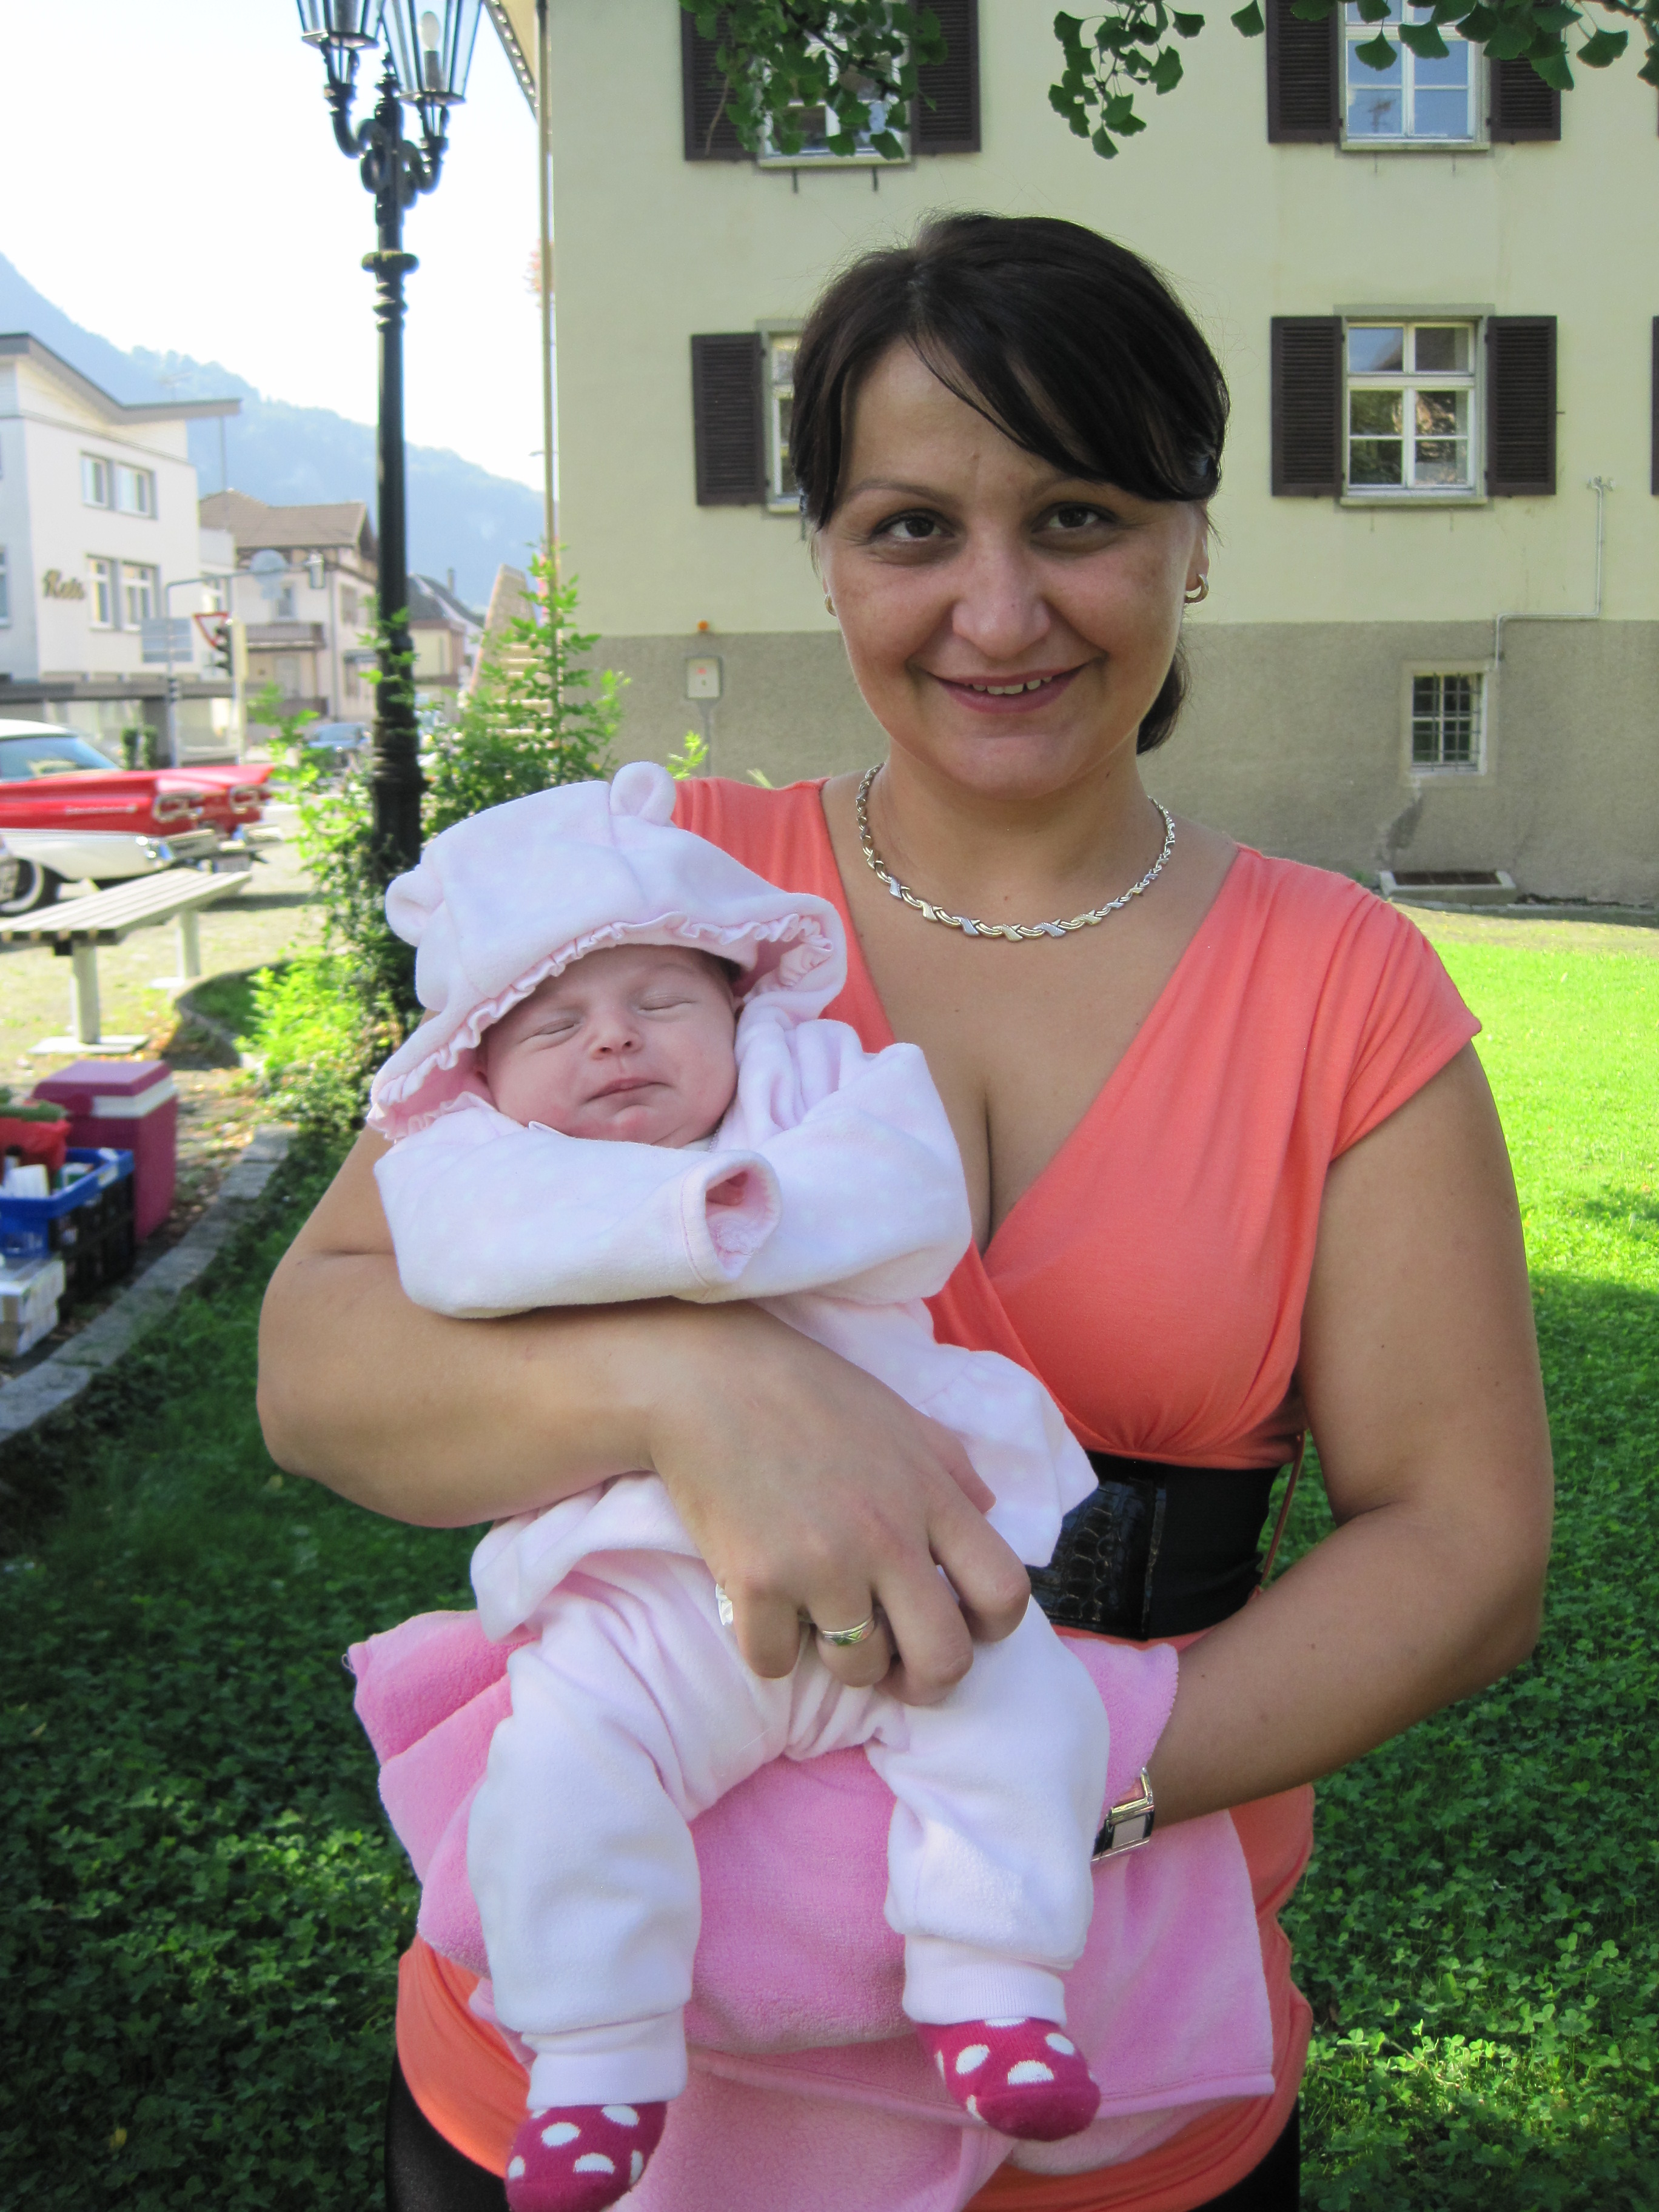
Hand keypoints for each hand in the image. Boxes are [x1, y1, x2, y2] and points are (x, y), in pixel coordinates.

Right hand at [642, 1303, 1030, 1702]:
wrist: (706, 1380)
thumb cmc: (806, 1392)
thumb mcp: (900, 1417)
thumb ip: (952, 1469)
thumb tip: (985, 1513)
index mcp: (930, 1496)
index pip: (1003, 1592)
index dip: (993, 1631)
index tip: (963, 1630)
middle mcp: (887, 1538)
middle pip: (944, 1658)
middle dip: (926, 1681)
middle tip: (896, 1668)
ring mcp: (821, 1566)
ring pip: (857, 1668)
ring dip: (842, 1657)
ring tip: (819, 1617)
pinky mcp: (756, 1584)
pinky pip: (775, 1663)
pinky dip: (768, 1647)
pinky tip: (762, 1607)